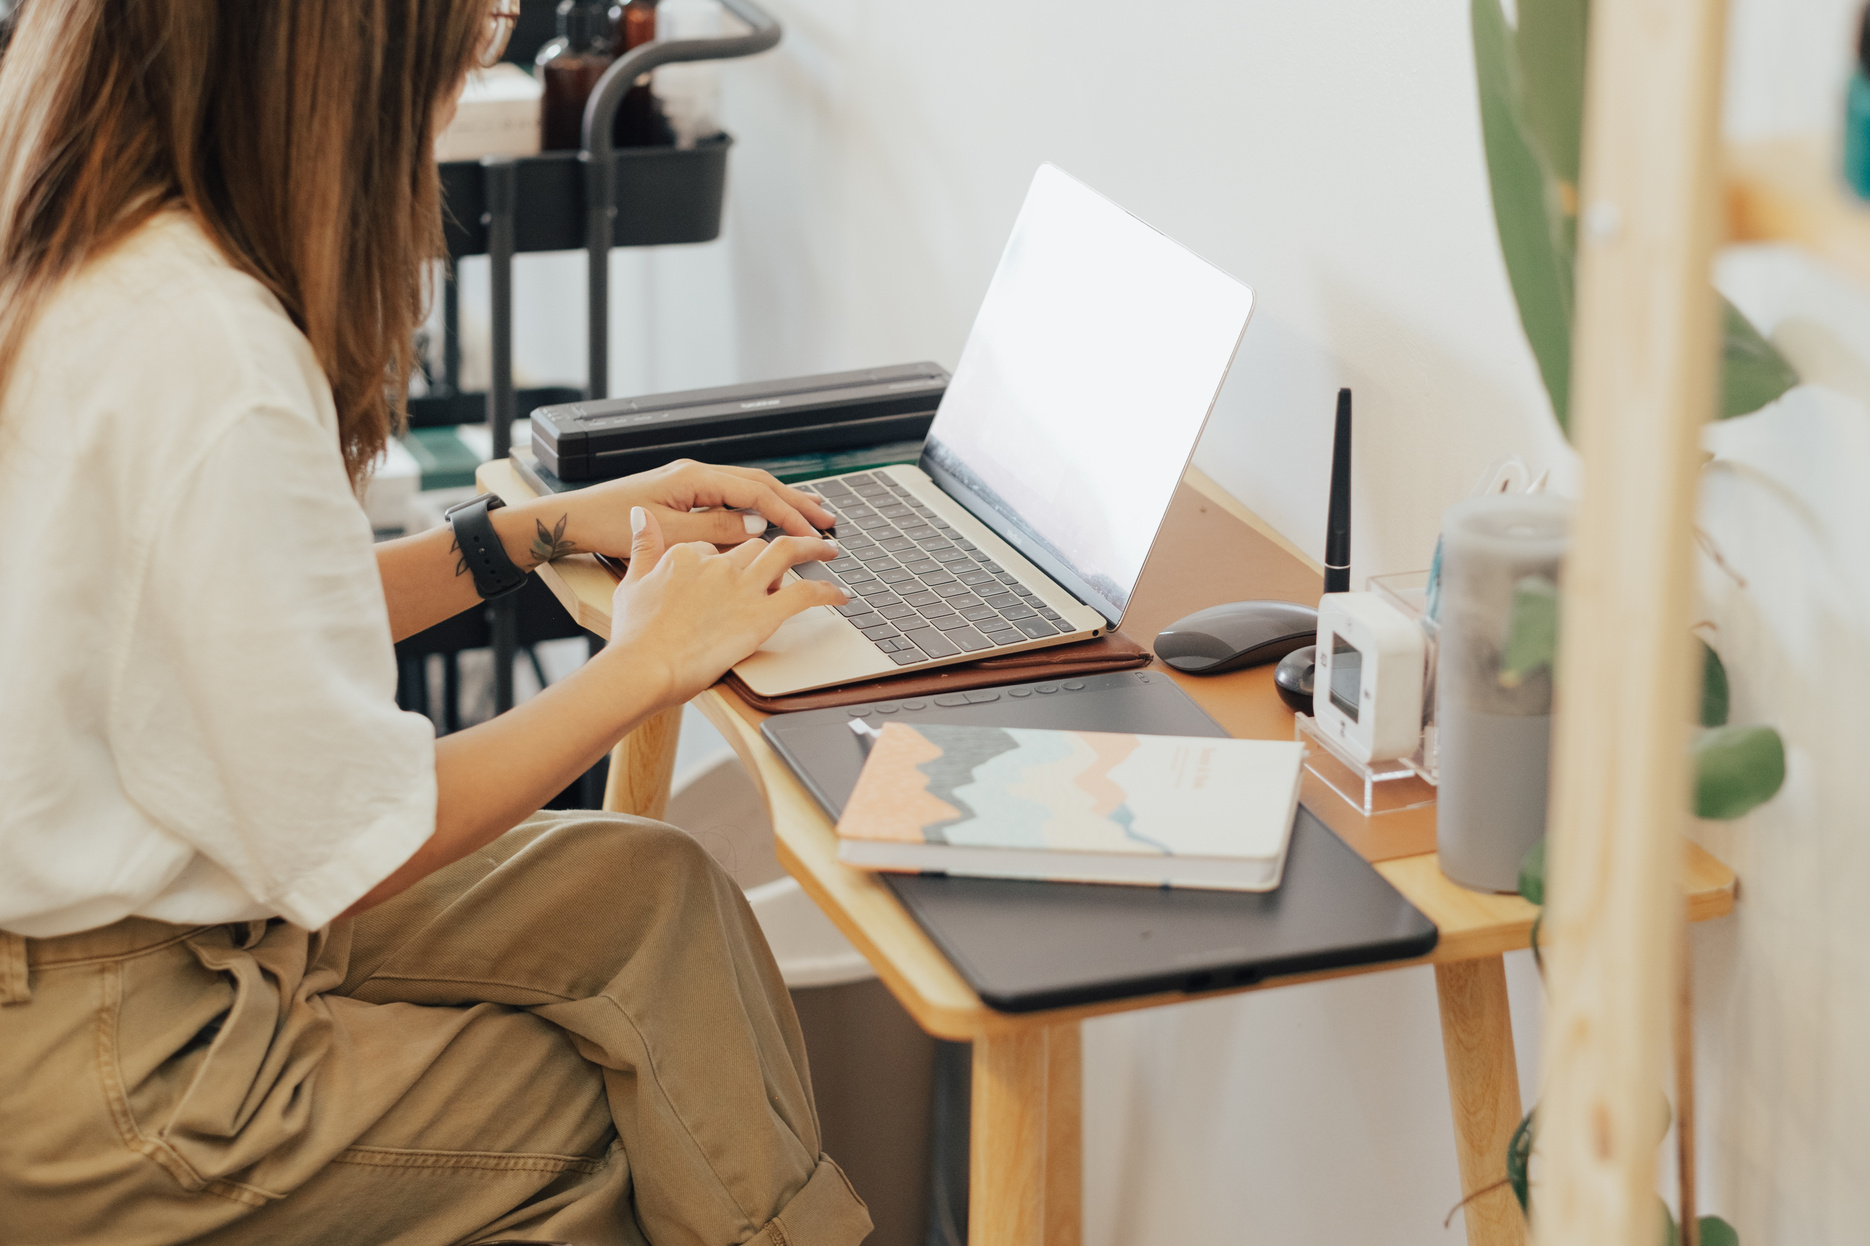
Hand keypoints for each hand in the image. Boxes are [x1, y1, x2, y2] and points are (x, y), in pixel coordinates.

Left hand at [508, 459, 838, 568]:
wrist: (573, 519)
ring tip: (811, 513)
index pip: (757, 492)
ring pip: (748, 488)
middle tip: (828, 518)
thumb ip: (715, 528)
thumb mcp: (669, 533)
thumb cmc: (609, 524)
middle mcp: (695, 473)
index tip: (813, 532)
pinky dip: (758, 506)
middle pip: (759, 483)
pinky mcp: (683, 494)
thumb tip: (756, 524)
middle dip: (796, 501)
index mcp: (694, 477)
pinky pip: (732, 497)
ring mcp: (690, 481)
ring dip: (781, 501)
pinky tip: (769, 518)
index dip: (789, 513)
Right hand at [605, 507, 846, 703]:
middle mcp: (719, 564)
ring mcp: (742, 587)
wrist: (644, 666)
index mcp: (687, 554)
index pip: (716, 548)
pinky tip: (840, 594)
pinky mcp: (762, 614)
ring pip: (785, 553)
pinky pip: (805, 594)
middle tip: (794, 551)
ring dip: (812, 547)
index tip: (732, 572)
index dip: (726, 560)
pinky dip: (827, 590)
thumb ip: (643, 545)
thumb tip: (639, 514)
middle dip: (772, 550)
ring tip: (828, 548)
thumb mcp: (633, 580)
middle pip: (753, 547)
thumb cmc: (636, 635)